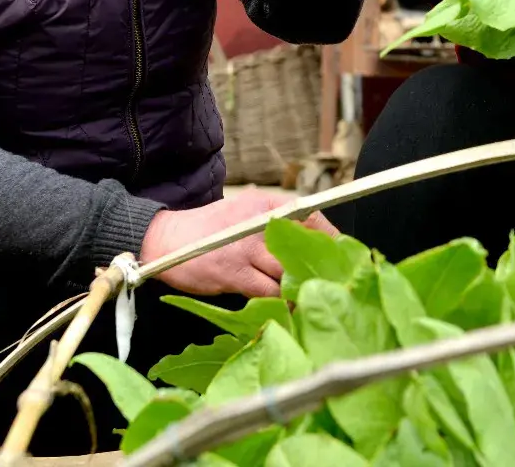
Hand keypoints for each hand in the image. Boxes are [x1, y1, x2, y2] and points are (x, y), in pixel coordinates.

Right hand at [140, 187, 337, 296]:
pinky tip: (288, 310)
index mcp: (267, 204)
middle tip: (337, 285)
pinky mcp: (234, 273)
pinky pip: (268, 293)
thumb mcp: (247, 215)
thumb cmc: (212, 230)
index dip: (333, 240)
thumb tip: (316, 244)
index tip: (348, 257)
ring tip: (315, 301)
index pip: (312, 217)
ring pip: (289, 272)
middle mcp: (260, 222)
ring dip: (303, 288)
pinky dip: (281, 303)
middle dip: (323, 268)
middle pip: (305, 247)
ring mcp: (246, 248)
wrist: (167, 240)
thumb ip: (278, 225)